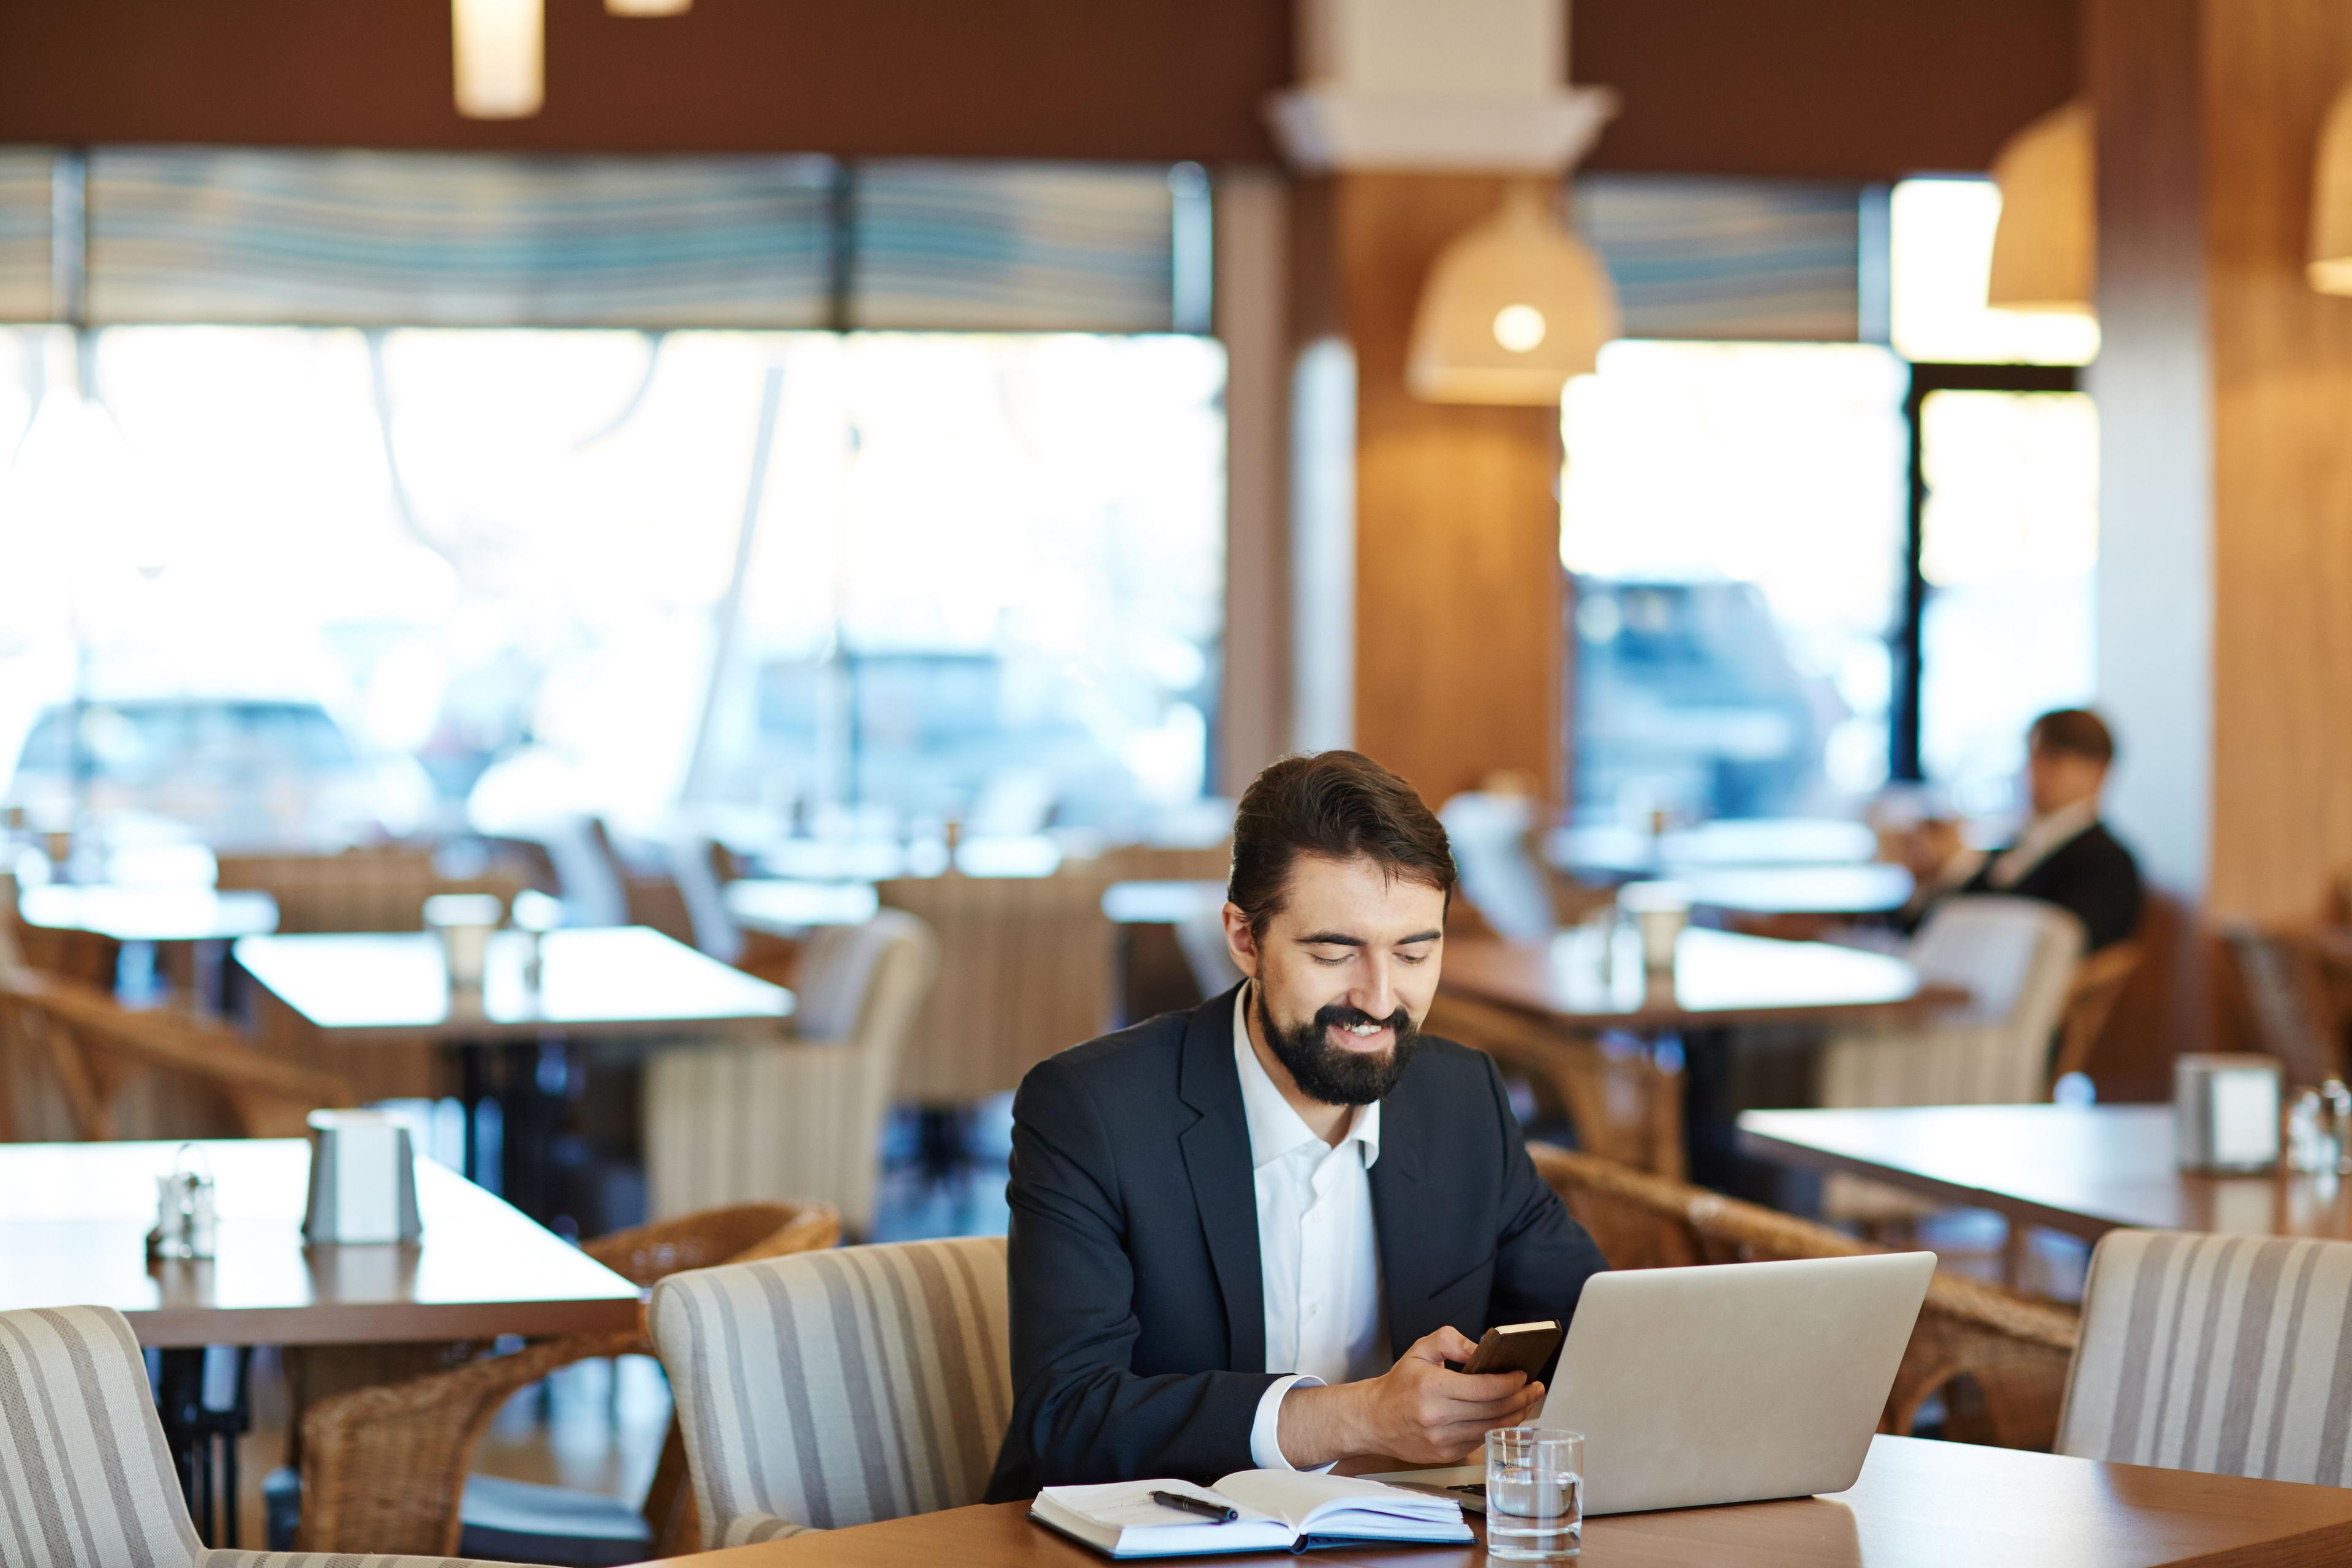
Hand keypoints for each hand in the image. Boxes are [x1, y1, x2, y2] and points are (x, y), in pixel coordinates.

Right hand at [1277, 1328, 1546, 1468]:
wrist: (1374, 1419)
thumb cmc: (1400, 1384)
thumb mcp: (1421, 1349)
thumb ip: (1452, 1340)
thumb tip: (1483, 1349)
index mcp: (1432, 1387)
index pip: (1484, 1388)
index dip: (1509, 1382)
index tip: (1522, 1374)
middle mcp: (1437, 1417)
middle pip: (1494, 1410)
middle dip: (1521, 1398)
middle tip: (1535, 1387)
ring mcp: (1442, 1440)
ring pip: (1491, 1428)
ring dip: (1515, 1415)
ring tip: (1527, 1401)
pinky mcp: (1445, 1454)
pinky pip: (1480, 1440)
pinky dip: (1497, 1427)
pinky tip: (1505, 1415)